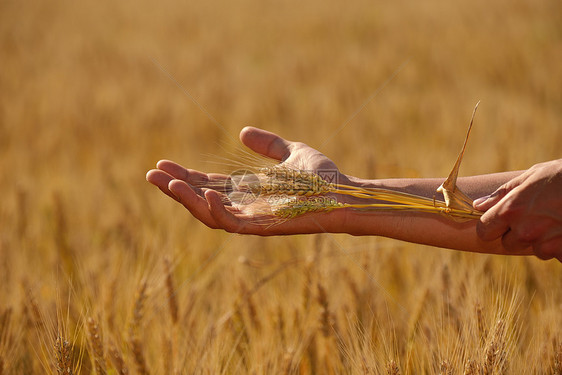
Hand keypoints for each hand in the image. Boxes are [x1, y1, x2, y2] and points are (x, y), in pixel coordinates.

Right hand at [146, 127, 350, 234]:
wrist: (344, 194)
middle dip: (175, 188)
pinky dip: (215, 209)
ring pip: (209, 214)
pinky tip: (203, 191)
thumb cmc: (323, 176)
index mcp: (248, 191)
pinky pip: (231, 223)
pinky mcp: (262, 226)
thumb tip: (241, 131)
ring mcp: (252, 219)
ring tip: (167, 183)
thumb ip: (268, 144)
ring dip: (186, 199)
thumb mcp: (291, 152)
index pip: (208, 184)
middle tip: (151, 174)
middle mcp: (246, 206)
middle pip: (201, 200)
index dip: (184, 175)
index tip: (162, 164)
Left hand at [474, 159, 561, 260]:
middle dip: (517, 233)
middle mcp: (525, 231)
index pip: (484, 231)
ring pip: (533, 249)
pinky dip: (560, 244)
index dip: (491, 226)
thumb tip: (478, 206)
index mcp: (511, 210)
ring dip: (541, 239)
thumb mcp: (531, 177)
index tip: (498, 222)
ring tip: (555, 218)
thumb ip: (502, 194)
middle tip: (535, 215)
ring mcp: (545, 244)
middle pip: (508, 243)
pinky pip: (555, 254)